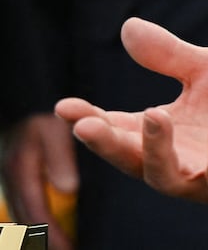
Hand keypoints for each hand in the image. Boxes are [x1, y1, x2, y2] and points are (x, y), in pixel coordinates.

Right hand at [2, 113, 78, 249]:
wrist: (20, 102)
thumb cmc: (38, 116)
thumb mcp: (50, 131)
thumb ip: (59, 158)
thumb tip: (68, 189)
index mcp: (20, 171)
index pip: (35, 212)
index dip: (51, 233)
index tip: (67, 249)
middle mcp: (12, 178)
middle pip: (25, 219)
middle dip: (43, 239)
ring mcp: (10, 178)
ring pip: (21, 214)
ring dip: (36, 232)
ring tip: (60, 245)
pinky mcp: (14, 175)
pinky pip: (23, 203)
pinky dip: (33, 218)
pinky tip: (45, 226)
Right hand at [55, 18, 207, 206]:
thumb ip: (169, 54)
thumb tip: (129, 26)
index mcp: (163, 133)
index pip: (117, 129)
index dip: (89, 120)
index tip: (65, 106)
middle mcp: (177, 161)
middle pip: (131, 159)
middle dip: (108, 144)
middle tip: (87, 125)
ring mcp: (207, 177)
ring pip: (168, 177)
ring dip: (157, 151)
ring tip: (154, 116)